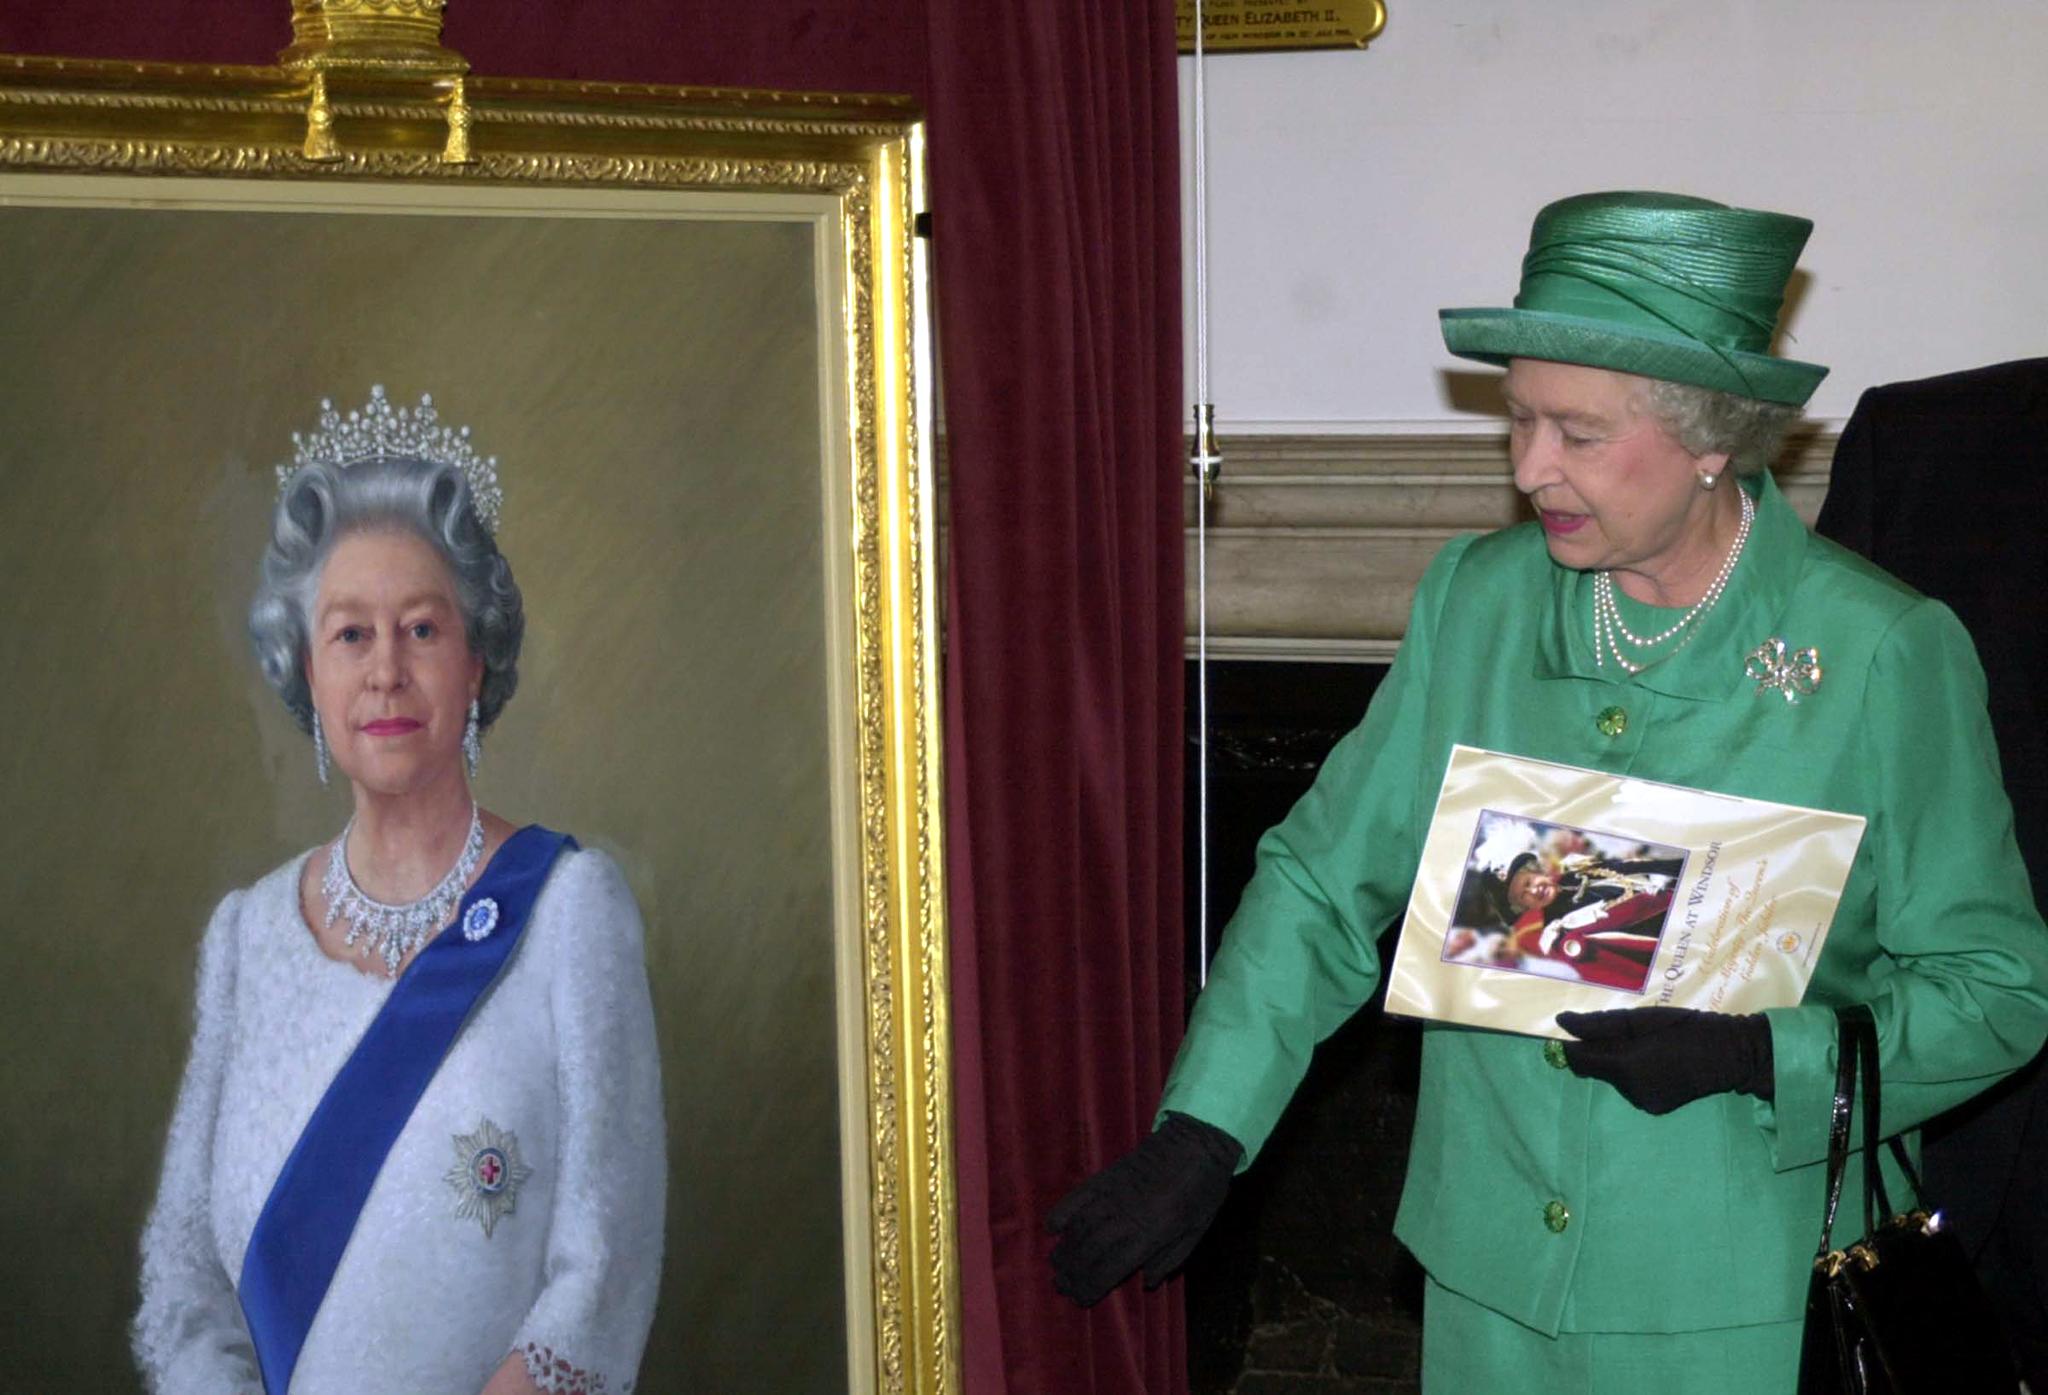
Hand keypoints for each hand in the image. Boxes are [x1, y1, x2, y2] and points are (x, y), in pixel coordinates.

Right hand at [1046, 1112, 1241, 1306]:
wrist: (1198, 1143)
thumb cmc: (1203, 1191)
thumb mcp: (1196, 1232)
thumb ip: (1170, 1260)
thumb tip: (1146, 1283)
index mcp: (1151, 1235)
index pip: (1110, 1269)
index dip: (1091, 1287)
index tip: (1079, 1300)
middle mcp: (1126, 1218)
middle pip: (1088, 1251)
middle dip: (1072, 1273)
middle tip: (1060, 1285)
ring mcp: (1113, 1195)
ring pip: (1079, 1227)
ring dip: (1064, 1249)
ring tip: (1055, 1265)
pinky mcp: (1107, 1176)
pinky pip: (1078, 1196)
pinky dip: (1063, 1211)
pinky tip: (1052, 1227)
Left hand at [1555, 1007, 1773, 1114]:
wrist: (1731, 1055)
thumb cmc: (1687, 1028)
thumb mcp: (1643, 1019)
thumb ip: (1600, 1024)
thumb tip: (1562, 1023)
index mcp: (1625, 1066)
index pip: (1578, 1059)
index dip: (1572, 1044)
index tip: (1578, 1029)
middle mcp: (1629, 1090)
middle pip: (1595, 1069)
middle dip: (1600, 1051)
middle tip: (1628, 1032)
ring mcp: (1643, 1103)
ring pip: (1613, 1078)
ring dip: (1619, 1062)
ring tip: (1649, 1044)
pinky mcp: (1654, 1108)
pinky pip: (1630, 1087)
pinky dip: (1634, 1073)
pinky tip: (1658, 1061)